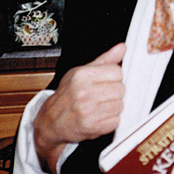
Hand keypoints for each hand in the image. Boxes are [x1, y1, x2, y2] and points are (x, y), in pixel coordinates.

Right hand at [33, 42, 125, 173]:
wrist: (51, 121)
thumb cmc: (67, 95)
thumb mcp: (81, 72)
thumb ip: (104, 60)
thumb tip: (122, 47)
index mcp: (82, 75)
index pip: (117, 72)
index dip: (114, 77)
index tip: (107, 81)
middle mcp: (85, 92)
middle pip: (121, 89)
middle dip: (115, 93)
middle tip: (103, 95)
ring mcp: (89, 110)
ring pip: (120, 105)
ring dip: (113, 107)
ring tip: (100, 106)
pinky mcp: (93, 126)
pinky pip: (116, 121)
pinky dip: (110, 120)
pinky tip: (99, 116)